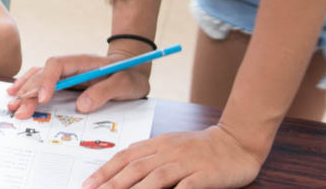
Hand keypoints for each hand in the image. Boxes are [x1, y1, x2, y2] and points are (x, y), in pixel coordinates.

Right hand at [6, 50, 150, 118]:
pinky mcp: (65, 82)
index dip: (47, 80)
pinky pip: (42, 82)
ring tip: (11, 103)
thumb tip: (82, 105)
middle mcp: (69, 66)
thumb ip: (104, 92)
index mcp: (82, 61)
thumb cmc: (130, 75)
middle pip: (43, 74)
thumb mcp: (124, 84)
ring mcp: (66, 73)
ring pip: (38, 77)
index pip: (57, 65)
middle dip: (29, 92)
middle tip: (19, 110)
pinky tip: (16, 93)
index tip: (43, 99)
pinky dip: (28, 87)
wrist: (133, 70)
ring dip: (24, 90)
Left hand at [82, 125, 264, 188]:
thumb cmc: (201, 147)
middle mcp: (168, 151)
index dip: (105, 171)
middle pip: (135, 168)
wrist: (236, 141)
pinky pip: (187, 186)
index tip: (88, 184)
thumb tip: (122, 167)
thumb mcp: (171, 145)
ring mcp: (186, 162)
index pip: (125, 157)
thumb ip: (149, 154)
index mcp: (157, 143)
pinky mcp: (204, 174)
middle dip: (112, 183)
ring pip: (156, 177)